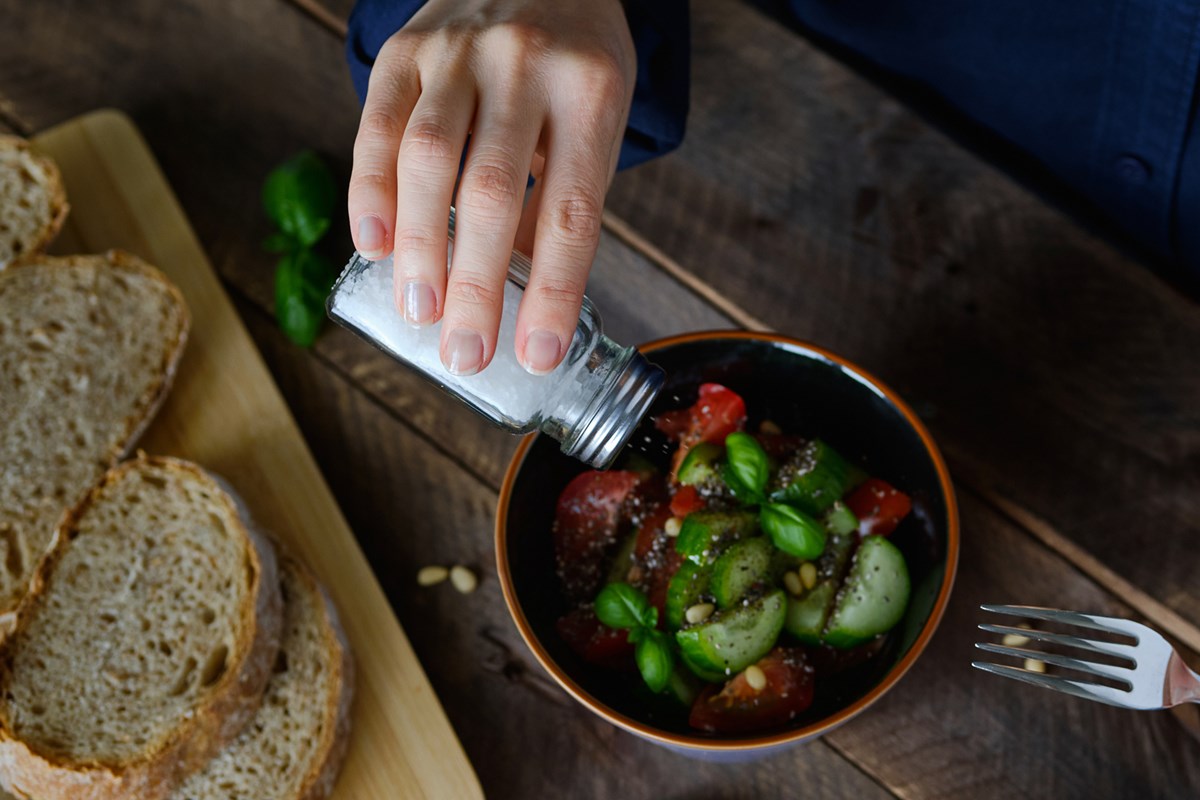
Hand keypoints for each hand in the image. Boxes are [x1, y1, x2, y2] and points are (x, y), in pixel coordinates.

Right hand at [348, 0, 635, 375]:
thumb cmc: (573, 61)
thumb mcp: (595, 119)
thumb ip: (558, 196)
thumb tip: (520, 293)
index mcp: (589, 92)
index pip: (570, 211)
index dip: (553, 291)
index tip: (537, 356)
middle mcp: (524, 65)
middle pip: (491, 192)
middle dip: (474, 285)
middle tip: (464, 353)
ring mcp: (458, 51)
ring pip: (425, 160)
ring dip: (419, 247)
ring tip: (418, 312)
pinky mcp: (406, 48)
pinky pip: (378, 126)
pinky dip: (371, 193)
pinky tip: (374, 246)